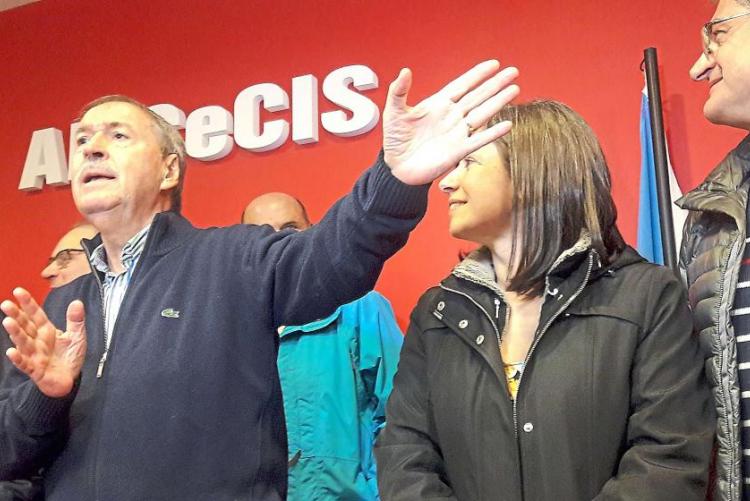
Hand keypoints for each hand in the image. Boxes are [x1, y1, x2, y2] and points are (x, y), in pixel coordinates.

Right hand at [1, 288, 85, 397]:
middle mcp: (37, 341)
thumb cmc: (70, 358)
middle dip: (16, 315)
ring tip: (8, 322)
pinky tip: (11, 351)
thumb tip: (77, 302)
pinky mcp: (35, 370)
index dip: (28, 303)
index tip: (18, 291)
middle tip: (6, 304)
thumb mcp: (77, 336)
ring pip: (23, 342)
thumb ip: (76, 320)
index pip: (35, 315)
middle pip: (25, 326)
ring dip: (15, 333)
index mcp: (46, 331)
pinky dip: (18, 358)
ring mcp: (34, 355)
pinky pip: (25, 364)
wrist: (70, 380)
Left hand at [383, 60, 519, 184]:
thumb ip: (398, 92)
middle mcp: (452, 116)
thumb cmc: (395, 140)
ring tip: (515, 89)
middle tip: (513, 72)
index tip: (493, 64)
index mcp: (438, 104)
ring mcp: (457, 133)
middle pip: (478, 96)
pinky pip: (479, 140)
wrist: (398, 168)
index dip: (477, 74)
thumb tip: (404, 71)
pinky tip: (507, 124)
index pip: (462, 85)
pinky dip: (493, 133)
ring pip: (482, 114)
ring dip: (498, 102)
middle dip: (495, 84)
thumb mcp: (394, 113)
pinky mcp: (458, 151)